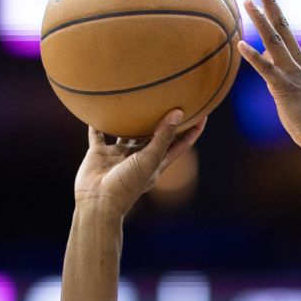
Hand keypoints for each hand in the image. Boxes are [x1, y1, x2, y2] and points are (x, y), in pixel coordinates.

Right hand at [74, 109, 206, 216]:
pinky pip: (98, 135)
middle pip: (154, 135)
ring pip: (126, 133)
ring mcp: (119, 155)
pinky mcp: (99, 154)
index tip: (203, 113)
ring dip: (129, 120)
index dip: (193, 130)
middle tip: (170, 98)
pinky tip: (98, 108)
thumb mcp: (150, 159)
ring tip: (134, 100)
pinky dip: (97, 124)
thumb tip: (178, 112)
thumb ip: (163, 137)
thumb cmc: (127, 184)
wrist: (97, 202)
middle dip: (162, 120)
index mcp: (156, 163)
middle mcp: (139, 158)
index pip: (180, 144)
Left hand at [237, 0, 300, 152]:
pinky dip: (253, 56)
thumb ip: (278, 71)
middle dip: (270, 3)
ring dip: (260, 20)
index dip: (274, 8)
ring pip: (274, 41)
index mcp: (299, 60)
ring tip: (247, 3)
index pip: (285, 28)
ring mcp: (292, 73)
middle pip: (282, 26)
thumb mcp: (291, 88)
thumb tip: (263, 59)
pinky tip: (240, 45)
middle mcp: (297, 61)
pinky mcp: (285, 88)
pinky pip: (266, 69)